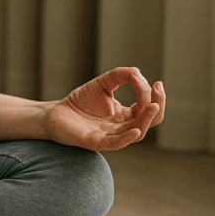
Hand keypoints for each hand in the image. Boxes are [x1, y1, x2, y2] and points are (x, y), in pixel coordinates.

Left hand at [42, 66, 165, 151]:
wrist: (56, 113)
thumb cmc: (80, 101)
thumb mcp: (102, 84)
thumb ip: (118, 76)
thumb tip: (137, 71)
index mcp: (125, 116)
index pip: (146, 108)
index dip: (150, 93)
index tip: (140, 76)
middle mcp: (122, 127)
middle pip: (149, 121)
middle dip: (157, 105)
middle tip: (158, 88)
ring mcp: (111, 136)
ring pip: (137, 132)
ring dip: (147, 119)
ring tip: (153, 105)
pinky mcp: (96, 142)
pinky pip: (116, 143)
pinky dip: (128, 138)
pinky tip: (136, 129)